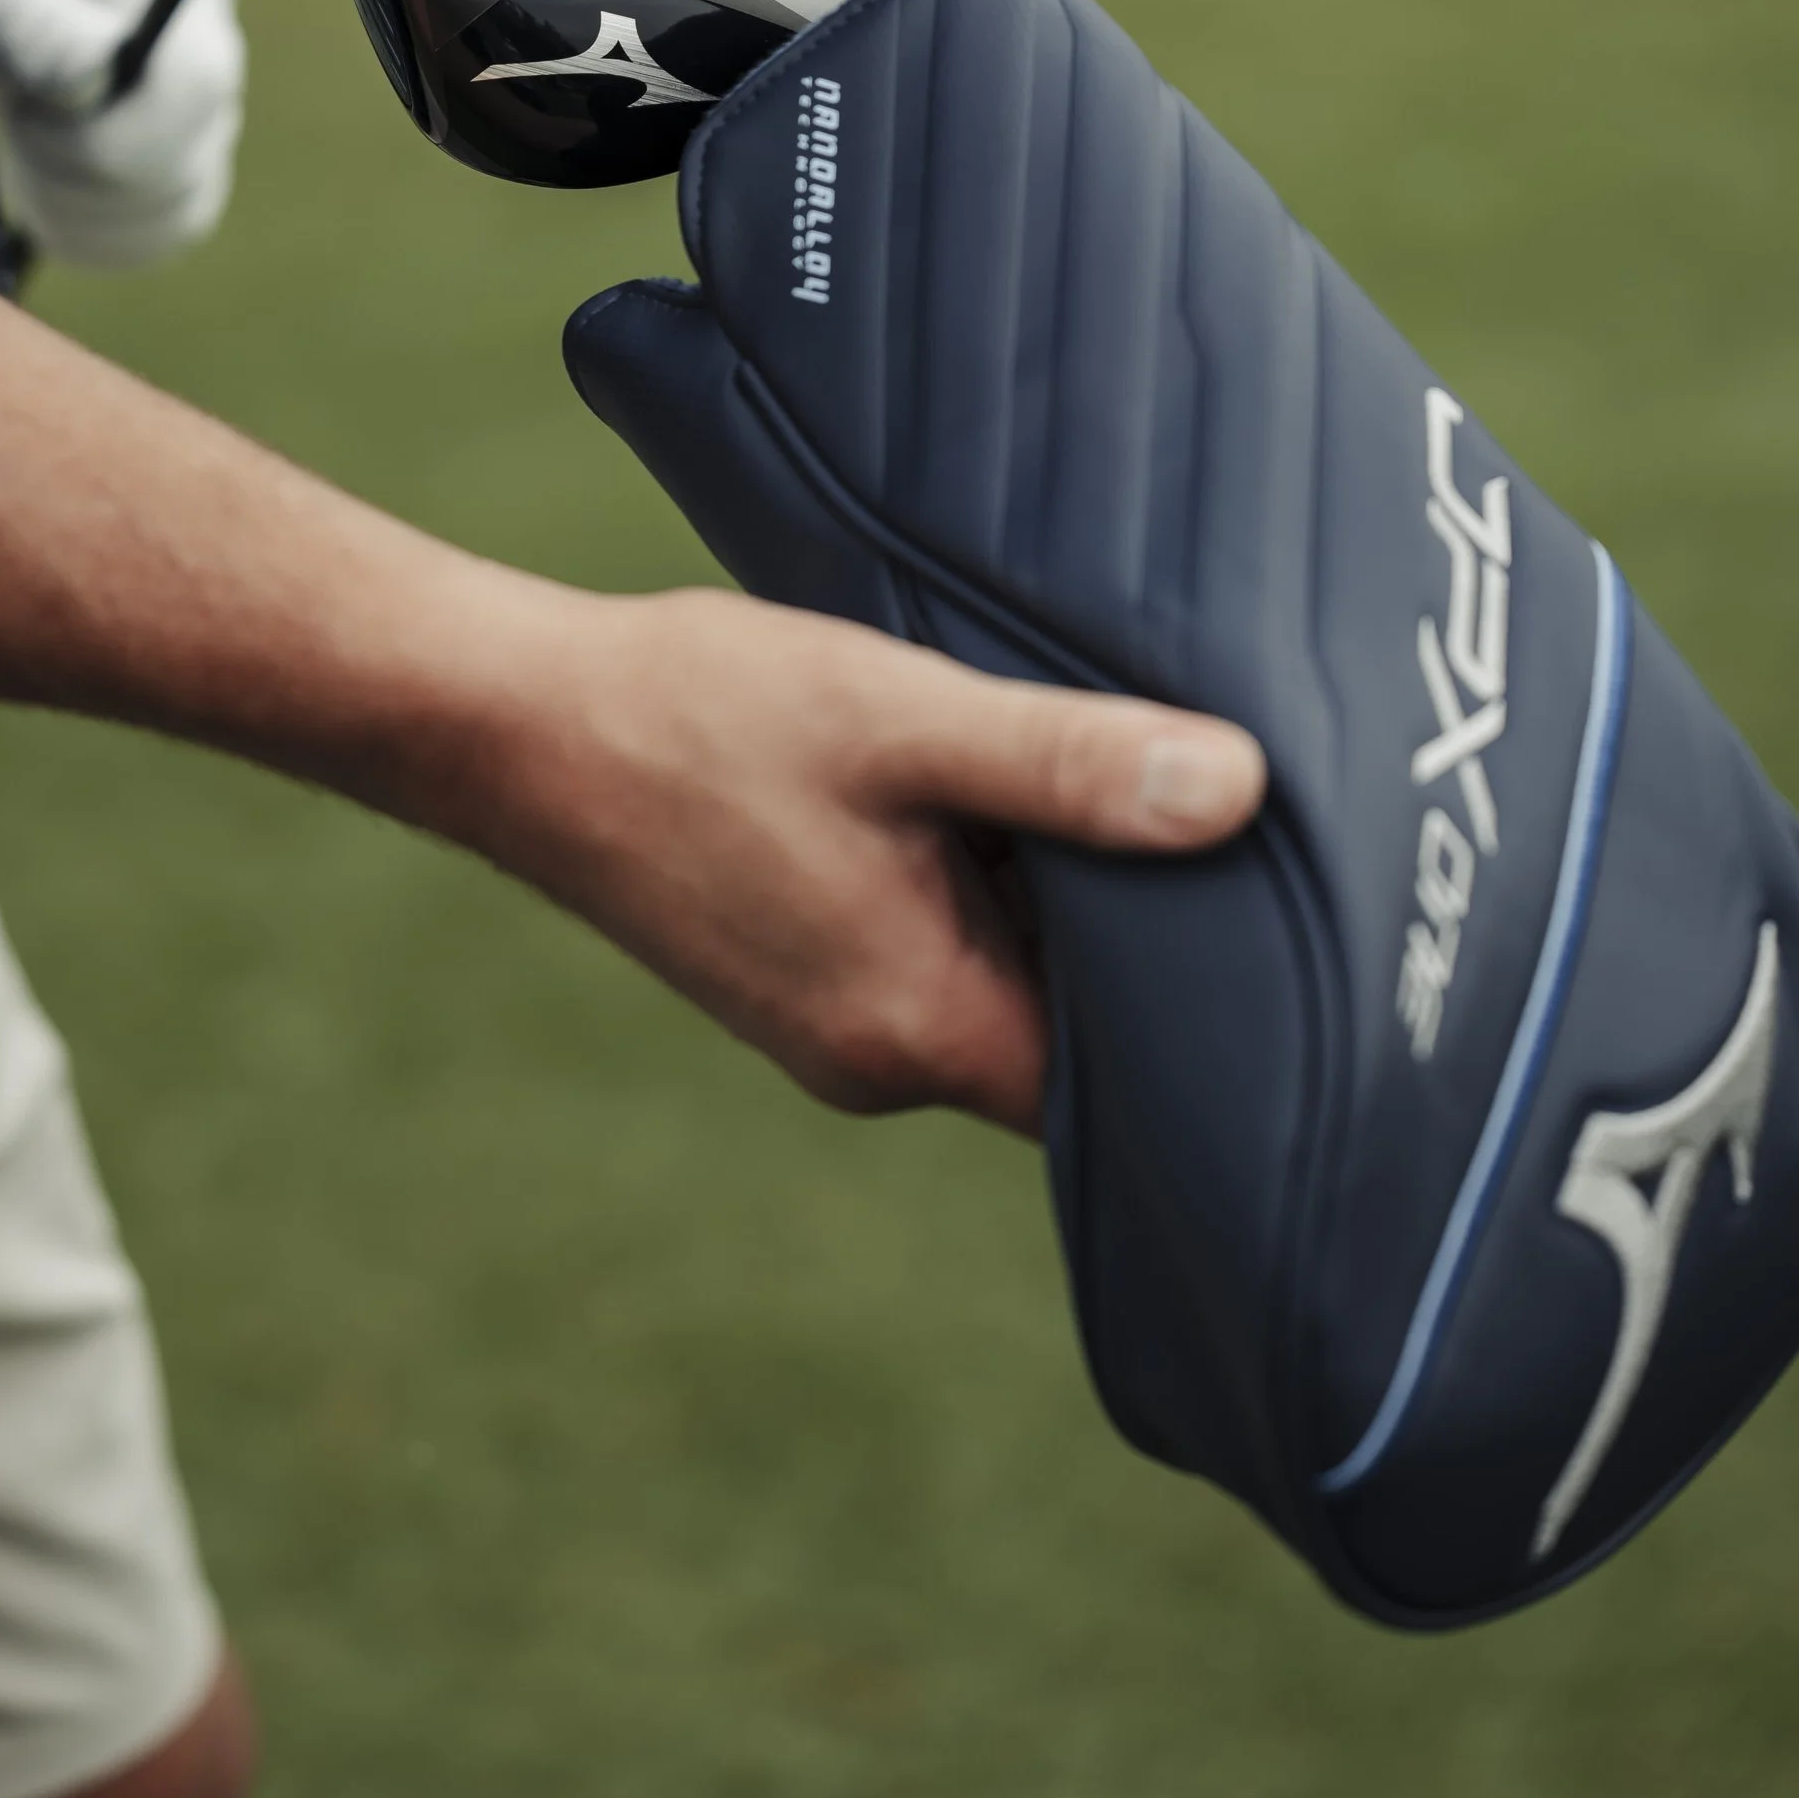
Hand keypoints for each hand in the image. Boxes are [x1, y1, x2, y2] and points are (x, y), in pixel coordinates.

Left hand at [0, 0, 244, 270]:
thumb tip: (98, 75)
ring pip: (167, 218)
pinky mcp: (169, 179)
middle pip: (179, 168)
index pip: (197, 84)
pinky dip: (76, 228)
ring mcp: (199, 123)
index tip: (34, 106)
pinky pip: (144, 243)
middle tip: (17, 107)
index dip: (117, 122)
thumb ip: (45, 24)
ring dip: (69, 196)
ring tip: (23, 125)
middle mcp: (209, 55)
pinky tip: (36, 174)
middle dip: (73, 159)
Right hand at [458, 582, 1266, 1135]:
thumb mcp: (904, 717)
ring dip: (1048, 897)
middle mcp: (881, 1061)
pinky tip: (976, 789)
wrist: (510, 725)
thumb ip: (1068, 763)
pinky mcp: (800, 975)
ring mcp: (833, 1026)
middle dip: (1138, 935)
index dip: (1215, 1007)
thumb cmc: (696, 716)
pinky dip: (975, 883)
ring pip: (1005, 982)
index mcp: (923, 1028)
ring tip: (1090, 777)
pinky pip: (935, 951)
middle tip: (1219, 818)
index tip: (1288, 923)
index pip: (1131, 1080)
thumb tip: (1240, 794)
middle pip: (1074, 1032)